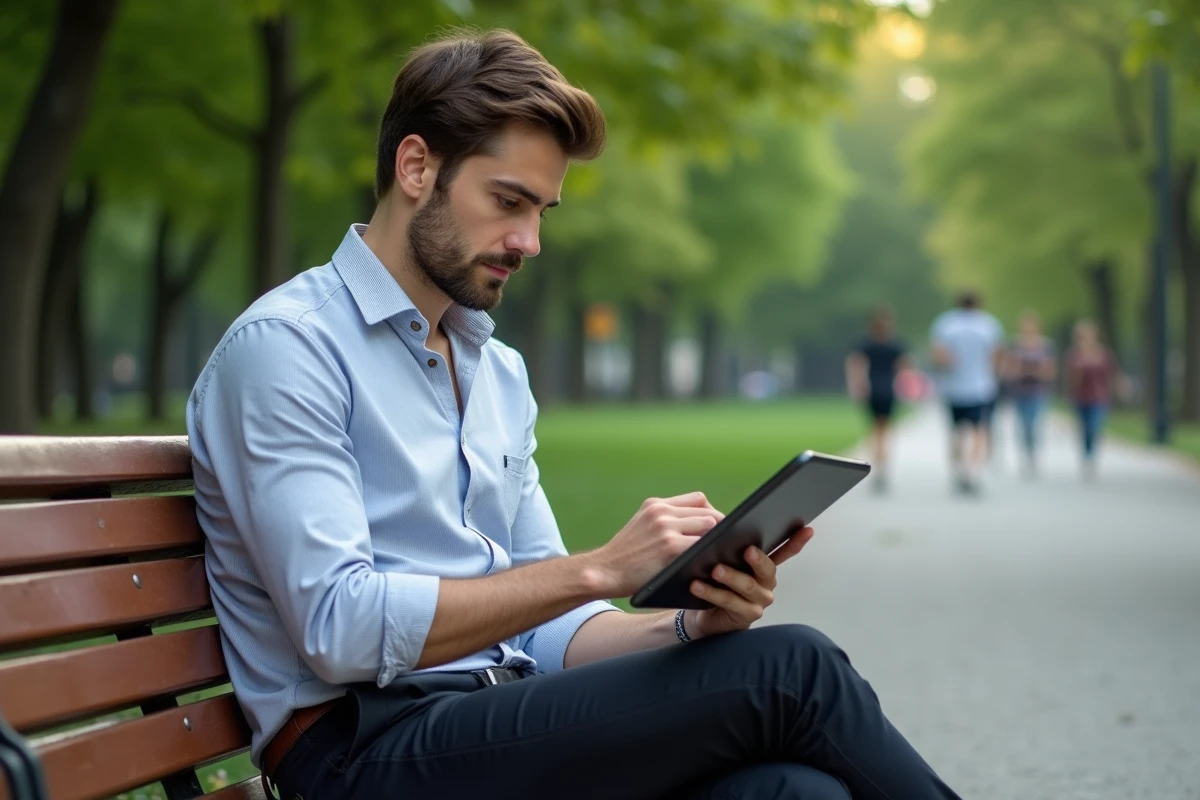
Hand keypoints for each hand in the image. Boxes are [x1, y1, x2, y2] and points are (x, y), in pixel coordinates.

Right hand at [585, 492, 723, 597]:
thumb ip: (665, 522)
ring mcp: (665, 527)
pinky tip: (714, 564)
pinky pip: (703, 545)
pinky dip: (711, 554)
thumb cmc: (625, 557)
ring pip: (709, 525)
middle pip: (707, 511)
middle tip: (727, 545)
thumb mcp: (641, 528)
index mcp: (655, 504)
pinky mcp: (670, 546)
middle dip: (720, 528)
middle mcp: (661, 511)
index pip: (698, 499)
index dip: (712, 513)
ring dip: (717, 540)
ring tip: (723, 554)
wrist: (603, 571)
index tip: (717, 529)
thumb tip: (701, 527)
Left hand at [683, 526, 814, 638]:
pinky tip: (698, 585)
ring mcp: (759, 601)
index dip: (797, 541)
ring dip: (730, 577)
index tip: (807, 529)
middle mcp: (766, 584)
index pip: (785, 552)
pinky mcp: (746, 615)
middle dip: (758, 559)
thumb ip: (730, 547)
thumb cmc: (716, 584)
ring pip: (747, 586)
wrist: (704, 614)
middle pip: (767, 569)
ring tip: (715, 569)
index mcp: (765, 567)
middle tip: (747, 550)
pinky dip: (712, 593)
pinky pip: (729, 601)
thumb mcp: (725, 562)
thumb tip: (719, 524)